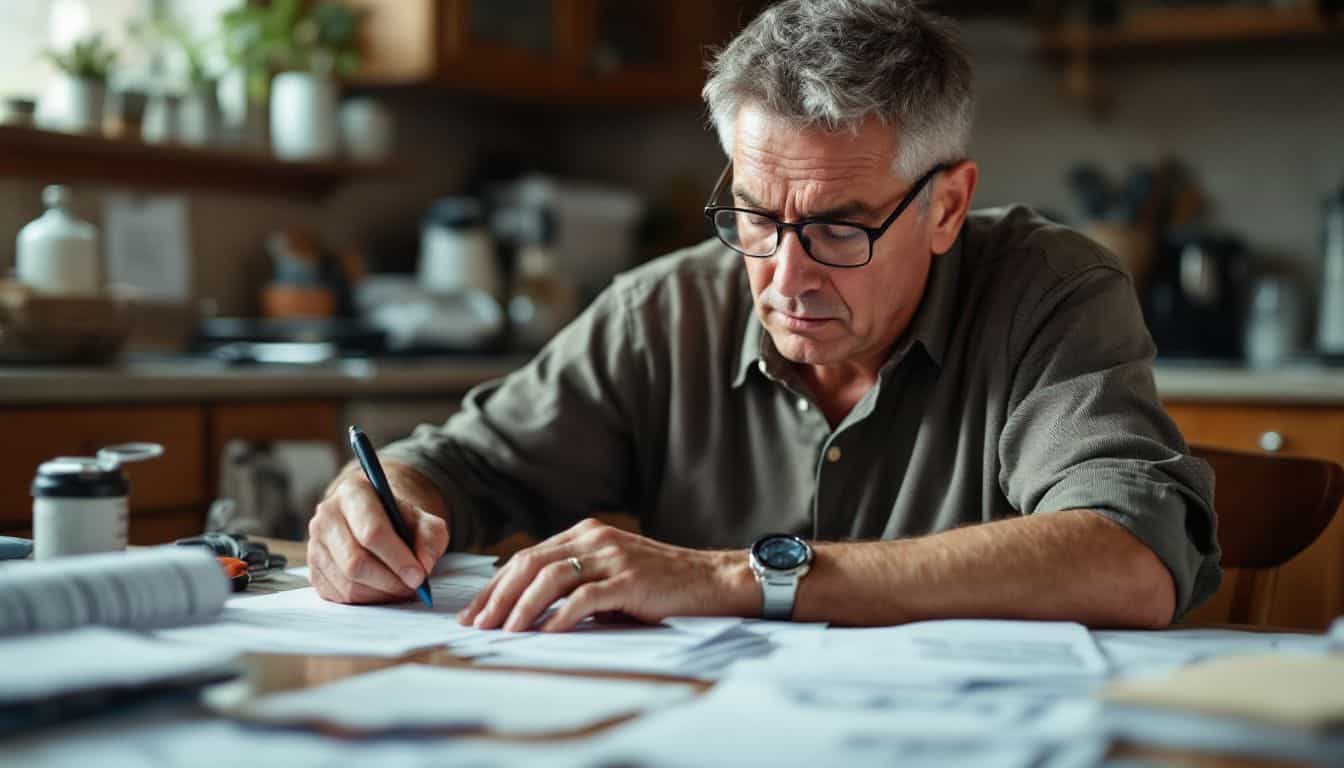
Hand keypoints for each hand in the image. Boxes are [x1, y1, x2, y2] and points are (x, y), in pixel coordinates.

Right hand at [308, 460, 449, 603]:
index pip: (372, 532)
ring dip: (381, 594)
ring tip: (401, 589)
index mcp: (354, 493)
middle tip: (413, 588)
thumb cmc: (398, 519)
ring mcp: (315, 545)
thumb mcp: (423, 520)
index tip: (419, 576)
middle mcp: (327, 517)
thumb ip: (430, 538)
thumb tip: (423, 566)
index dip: (398, 559)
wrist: (374, 519)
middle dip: (390, 582)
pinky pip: (340, 596)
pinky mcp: (313, 570)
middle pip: (355, 562)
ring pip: (348, 584)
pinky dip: (367, 600)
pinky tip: (383, 591)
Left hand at [457, 518, 756, 631]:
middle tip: (477, 625)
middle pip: (530, 563)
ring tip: (505, 632)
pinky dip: (561, 616)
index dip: (495, 585)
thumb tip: (526, 610)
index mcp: (585, 533)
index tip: (474, 613)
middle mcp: (594, 538)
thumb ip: (575, 581)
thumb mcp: (611, 573)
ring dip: (522, 607)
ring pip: (551, 576)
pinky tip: (547, 633)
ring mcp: (613, 556)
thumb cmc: (660, 583)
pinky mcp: (630, 579)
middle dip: (497, 597)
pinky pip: (586, 596)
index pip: (526, 556)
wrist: (711, 580)